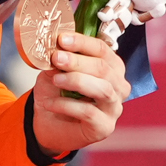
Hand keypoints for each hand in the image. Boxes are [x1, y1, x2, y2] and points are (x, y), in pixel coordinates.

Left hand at [30, 32, 130, 153]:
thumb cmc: (56, 95)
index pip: (102, 49)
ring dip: (76, 80)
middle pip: (104, 68)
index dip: (82, 42)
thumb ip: (58, 61)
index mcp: (111, 68)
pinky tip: (50, 104)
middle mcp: (118, 87)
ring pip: (103, 89)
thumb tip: (56, 49)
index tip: (61, 39)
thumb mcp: (53, 72)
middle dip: (78, 61)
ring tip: (55, 79)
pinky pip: (89, 112)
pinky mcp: (105, 127)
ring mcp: (114, 108)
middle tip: (56, 58)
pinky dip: (66, 105)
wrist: (47, 125)